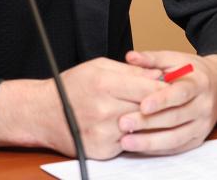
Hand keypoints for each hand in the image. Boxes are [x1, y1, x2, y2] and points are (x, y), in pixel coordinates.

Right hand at [0, 57, 161, 159]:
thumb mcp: (98, 67)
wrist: (42, 114)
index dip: (165, 89)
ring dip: (149, 123)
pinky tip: (132, 127)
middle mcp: (104, 109)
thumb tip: (157, 75)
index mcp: (104, 83)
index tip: (174, 88)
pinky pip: (129, 143)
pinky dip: (133, 136)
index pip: (148, 89)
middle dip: (160, 107)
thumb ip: (130, 71)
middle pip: (148, 110)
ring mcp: (103, 132)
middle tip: (172, 103)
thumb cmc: (70, 87)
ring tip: (153, 115)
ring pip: (141, 128)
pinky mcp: (101, 150)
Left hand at [117, 50, 216, 155]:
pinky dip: (157, 150)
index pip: (180, 94)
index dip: (162, 100)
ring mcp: (202, 125)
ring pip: (176, 138)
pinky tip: (138, 148)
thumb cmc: (193, 71)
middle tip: (124, 123)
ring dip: (150, 142)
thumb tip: (130, 56)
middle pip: (175, 118)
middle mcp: (203, 106)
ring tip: (126, 142)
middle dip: (148, 123)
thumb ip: (152, 59)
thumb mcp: (176, 59)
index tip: (142, 106)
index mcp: (198, 84)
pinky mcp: (198, 139)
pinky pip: (177, 148)